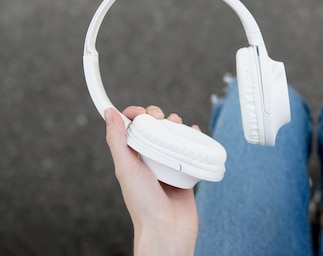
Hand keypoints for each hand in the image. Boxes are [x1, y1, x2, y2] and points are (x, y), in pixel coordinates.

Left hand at [105, 106, 197, 255]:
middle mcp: (148, 159)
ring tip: (178, 125)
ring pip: (172, 136)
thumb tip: (109, 114)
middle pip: (153, 128)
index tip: (142, 112)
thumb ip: (117, 141)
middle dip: (158, 117)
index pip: (131, 127)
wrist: (168, 229)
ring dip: (176, 125)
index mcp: (131, 157)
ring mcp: (168, 164)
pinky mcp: (185, 171)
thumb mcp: (126, 169)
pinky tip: (194, 134)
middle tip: (163, 119)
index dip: (135, 114)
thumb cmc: (144, 204)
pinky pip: (190, 149)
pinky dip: (193, 138)